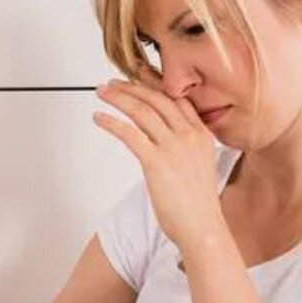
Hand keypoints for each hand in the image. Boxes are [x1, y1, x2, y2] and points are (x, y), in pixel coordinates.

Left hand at [93, 81, 227, 255]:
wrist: (202, 226)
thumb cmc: (198, 205)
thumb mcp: (199, 167)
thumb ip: (186, 150)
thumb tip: (166, 146)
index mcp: (202, 135)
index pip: (177, 99)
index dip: (156, 84)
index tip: (140, 76)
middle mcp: (189, 135)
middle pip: (157, 99)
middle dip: (132, 87)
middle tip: (114, 83)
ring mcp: (174, 147)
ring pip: (142, 111)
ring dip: (119, 98)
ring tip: (102, 93)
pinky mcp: (156, 162)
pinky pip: (129, 133)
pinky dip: (112, 122)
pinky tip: (99, 118)